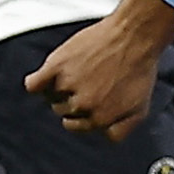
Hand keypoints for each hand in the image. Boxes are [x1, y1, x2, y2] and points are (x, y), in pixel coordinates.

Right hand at [24, 0, 173, 136]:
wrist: (134, 36)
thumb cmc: (139, 70)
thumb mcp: (140, 109)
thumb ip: (119, 130)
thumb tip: (103, 138)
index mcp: (100, 119)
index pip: (76, 126)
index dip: (81, 113)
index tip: (87, 101)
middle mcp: (82, 106)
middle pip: (62, 111)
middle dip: (72, 99)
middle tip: (86, 82)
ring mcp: (68, 85)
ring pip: (50, 97)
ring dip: (58, 87)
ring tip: (76, 72)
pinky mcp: (57, 66)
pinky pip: (33, 85)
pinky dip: (36, 82)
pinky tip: (47, 75)